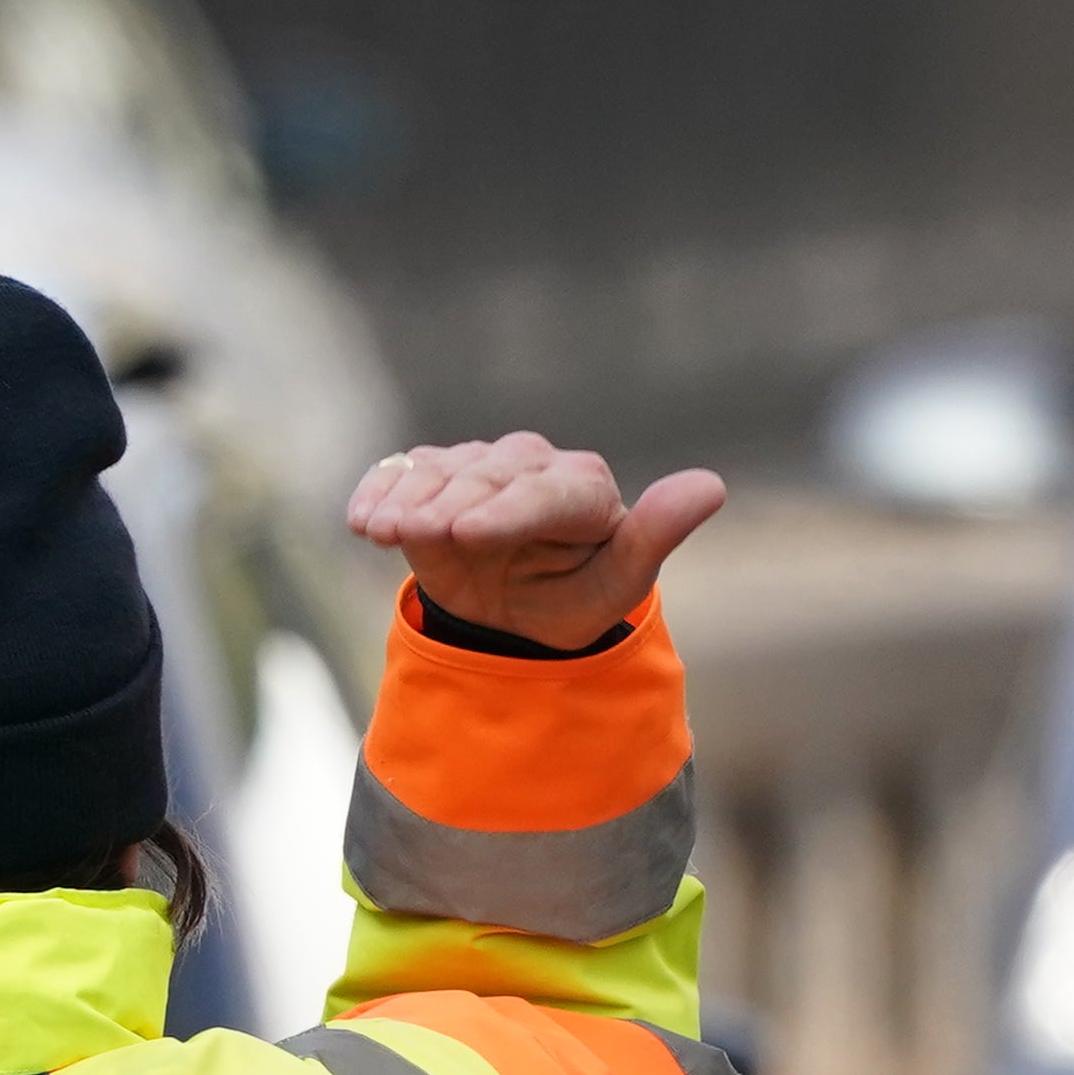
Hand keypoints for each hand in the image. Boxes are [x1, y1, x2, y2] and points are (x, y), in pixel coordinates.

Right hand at [348, 433, 725, 650]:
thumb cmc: (574, 599)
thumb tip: (711, 486)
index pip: (547, 493)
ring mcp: (478, 463)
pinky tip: (361, 519)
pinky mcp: (433, 471)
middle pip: (486, 478)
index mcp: (584, 489)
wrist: (516, 610)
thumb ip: (654, 538)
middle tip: (410, 536)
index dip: (507, 511)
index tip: (468, 532)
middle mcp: (531, 463)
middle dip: (446, 505)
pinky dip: (380, 491)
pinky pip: (402, 472)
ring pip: (439, 470)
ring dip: (406, 498)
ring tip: (379, 530)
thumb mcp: (615, 587)